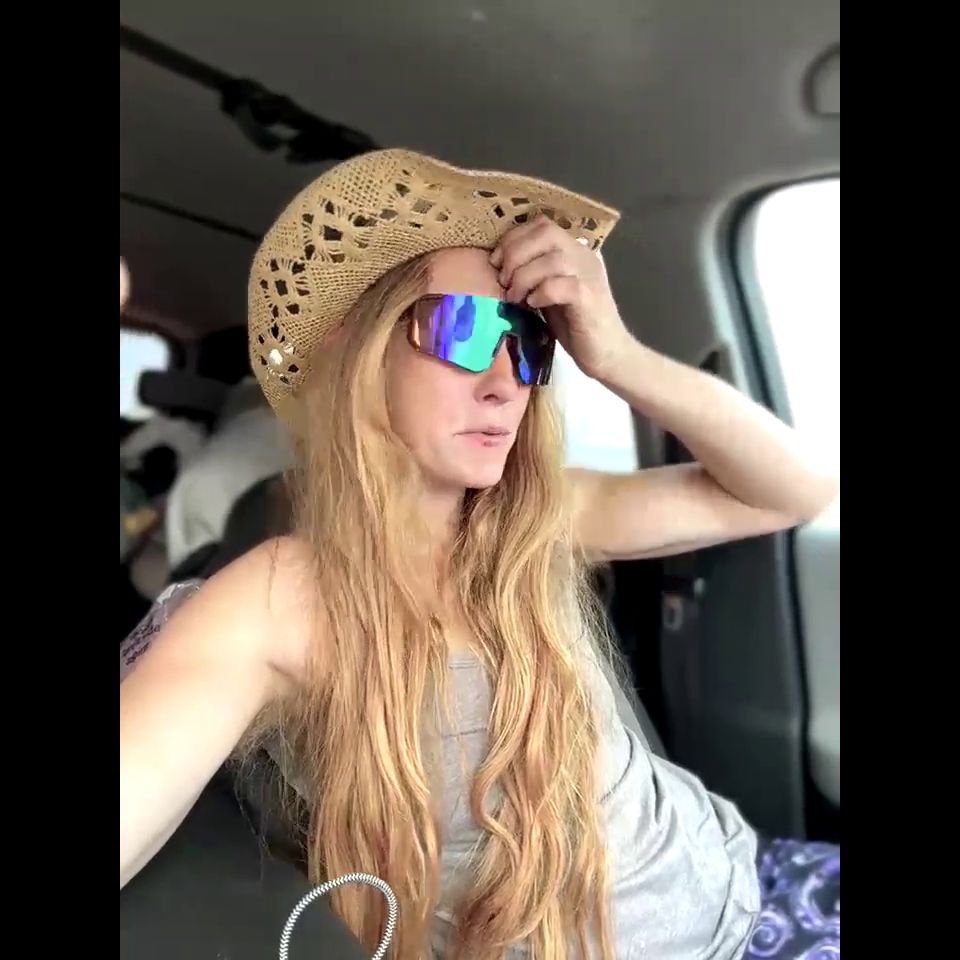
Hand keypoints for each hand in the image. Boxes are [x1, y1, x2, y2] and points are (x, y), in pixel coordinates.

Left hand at [490, 215, 632, 379]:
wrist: (608, 353)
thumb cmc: (575, 324)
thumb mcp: (548, 292)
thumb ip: (532, 274)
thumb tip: (499, 267)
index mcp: (573, 250)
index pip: (541, 224)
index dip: (513, 238)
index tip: (495, 262)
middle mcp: (583, 256)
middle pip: (546, 233)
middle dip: (515, 254)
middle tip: (504, 282)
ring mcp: (589, 275)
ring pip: (552, 259)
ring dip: (524, 276)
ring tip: (515, 297)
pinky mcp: (589, 299)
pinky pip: (562, 285)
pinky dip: (541, 292)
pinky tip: (534, 305)